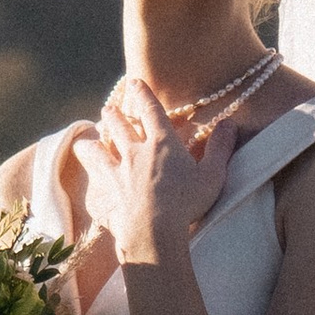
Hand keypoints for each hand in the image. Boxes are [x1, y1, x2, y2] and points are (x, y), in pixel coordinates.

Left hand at [82, 81, 240, 266]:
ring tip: (85, 141)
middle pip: (119, 126)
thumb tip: (229, 124)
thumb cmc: (186, 203)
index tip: (134, 82)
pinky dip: (89, 179)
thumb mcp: (212, 175)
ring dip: (92, 144)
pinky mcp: (107, 195)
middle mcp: (135, 152)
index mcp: (162, 143)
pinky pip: (94, 183)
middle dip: (114, 115)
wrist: (153, 232)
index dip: (143, 94)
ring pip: (98, 151)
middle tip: (108, 109)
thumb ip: (220, 148)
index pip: (151, 110)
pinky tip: (86, 180)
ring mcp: (117, 173)